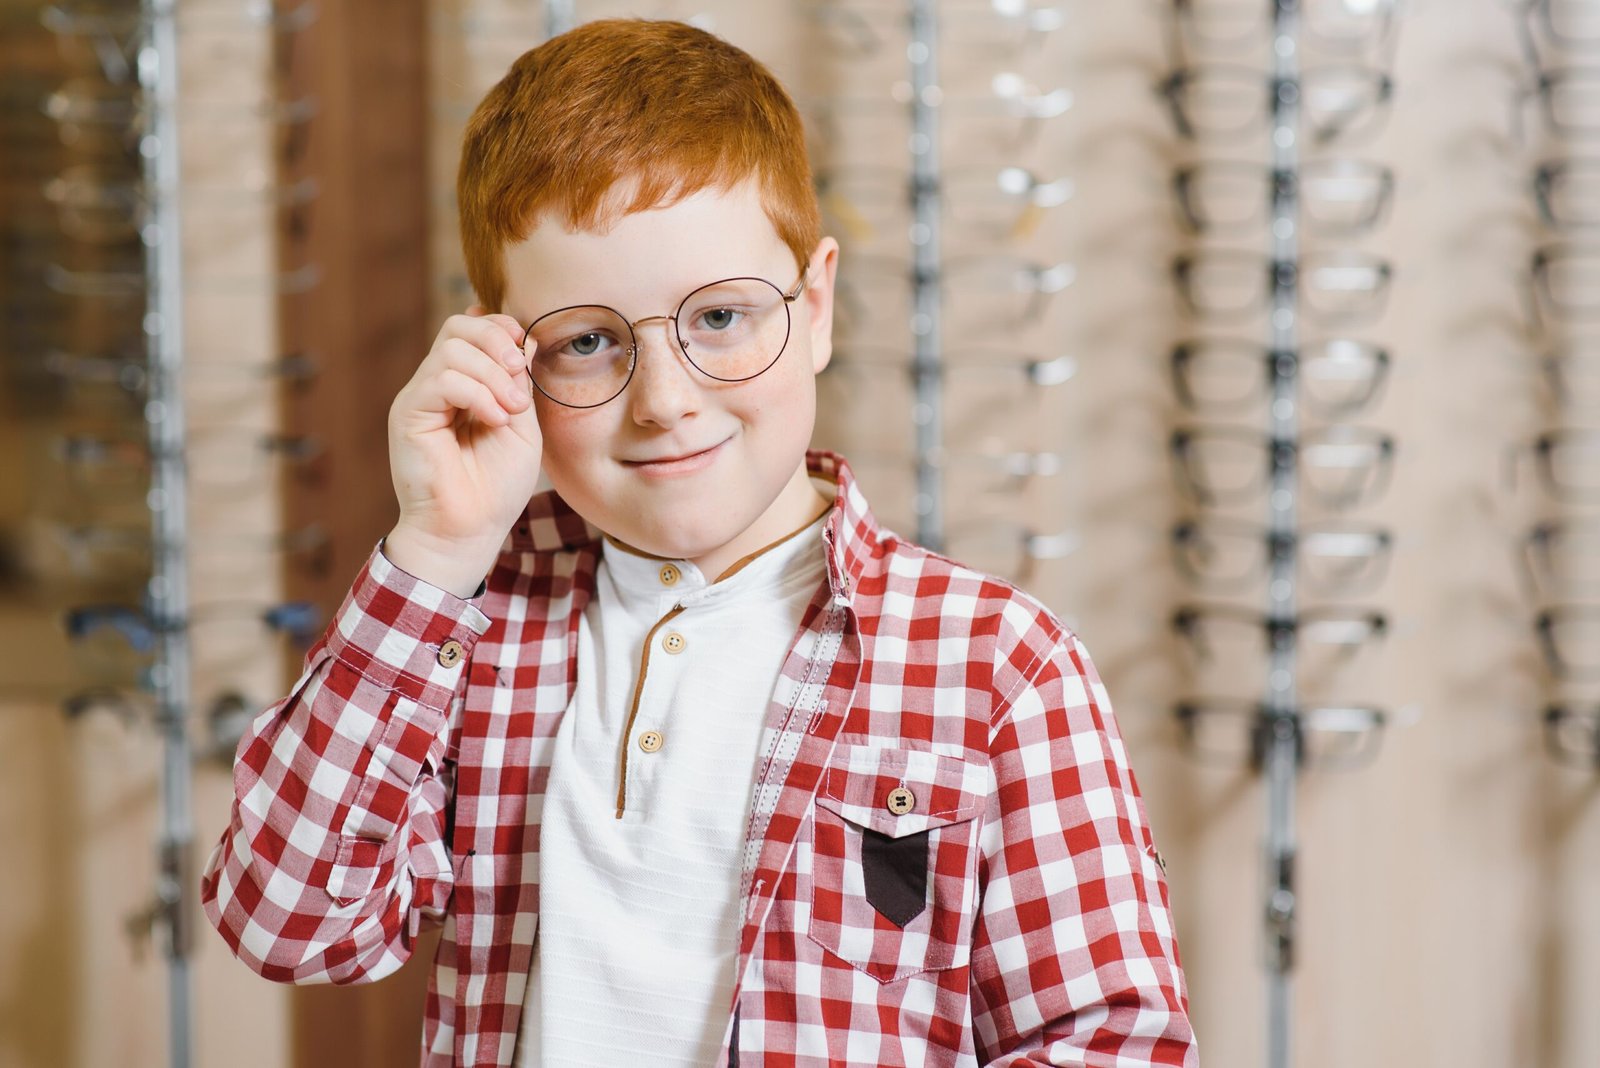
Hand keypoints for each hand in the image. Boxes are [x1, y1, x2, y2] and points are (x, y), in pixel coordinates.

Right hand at [384, 306, 542, 595]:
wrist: (469, 531)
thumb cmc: (496, 488)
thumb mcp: (523, 428)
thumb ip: (521, 384)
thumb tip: (528, 339)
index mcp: (464, 385)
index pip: (472, 328)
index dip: (501, 329)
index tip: (526, 357)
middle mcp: (437, 386)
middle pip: (457, 327)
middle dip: (497, 341)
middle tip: (520, 373)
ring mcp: (420, 398)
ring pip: (451, 349)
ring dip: (492, 375)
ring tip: (510, 411)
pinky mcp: (408, 414)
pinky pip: (440, 380)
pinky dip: (476, 394)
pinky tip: (494, 420)